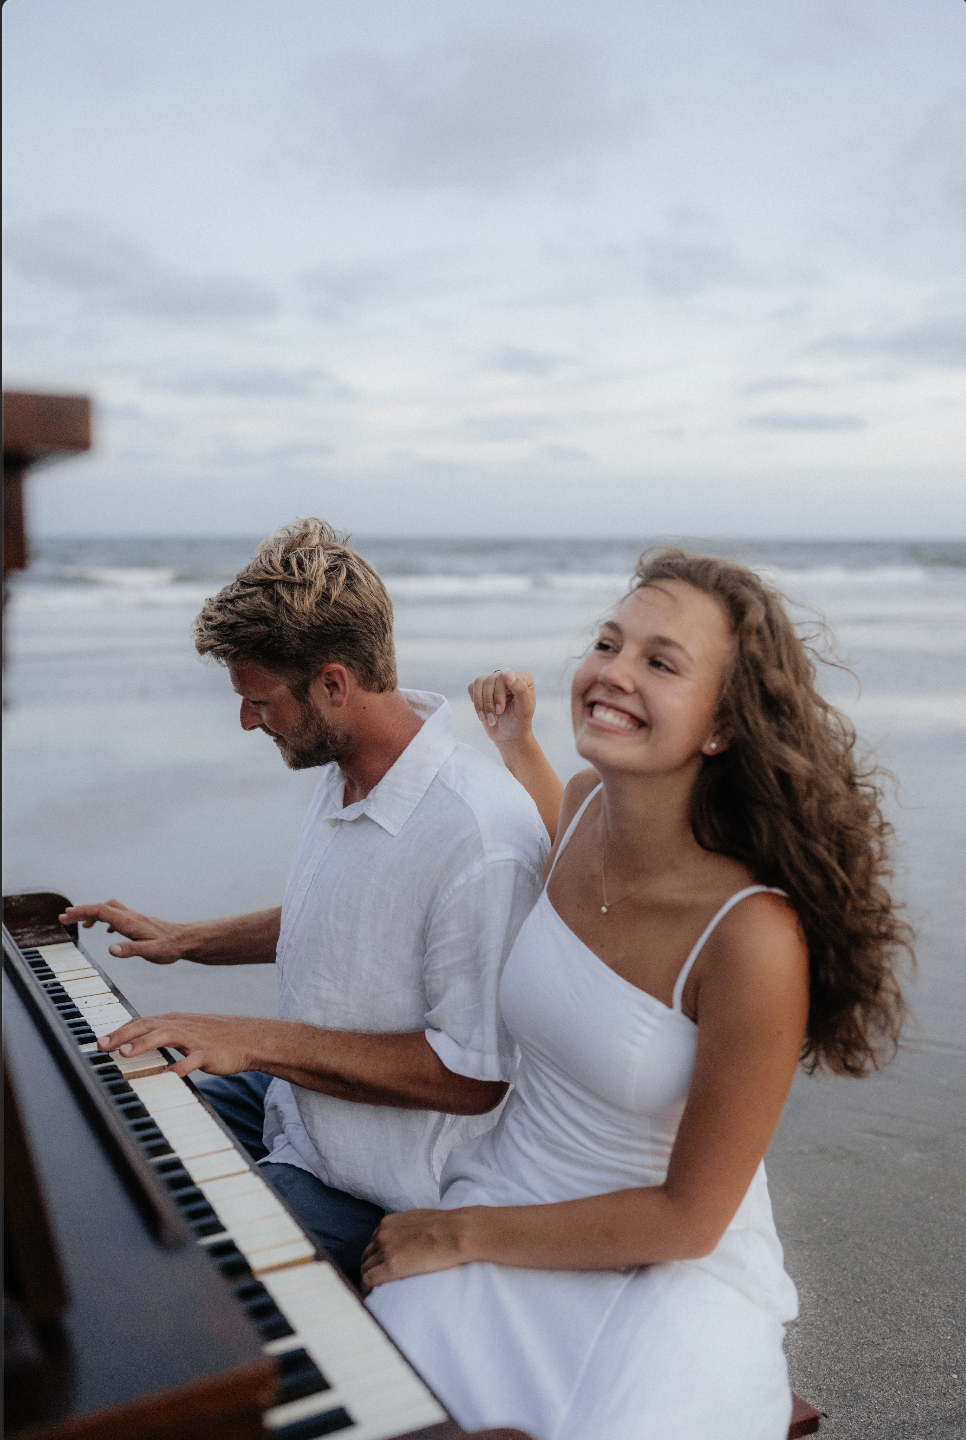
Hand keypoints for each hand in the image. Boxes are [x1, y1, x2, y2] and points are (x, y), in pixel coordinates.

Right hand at [59, 900, 192, 963]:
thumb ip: (130, 950)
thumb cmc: (169, 947)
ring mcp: (135, 918)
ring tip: (81, 925)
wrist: (186, 940)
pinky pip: (119, 916)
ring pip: (110, 909)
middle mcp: (130, 916)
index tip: (65, 916)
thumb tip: (111, 950)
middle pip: (101, 907)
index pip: (100, 911)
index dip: (81, 912)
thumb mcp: (150, 951)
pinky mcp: (140, 923)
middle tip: (64, 918)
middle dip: (82, 911)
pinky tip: (108, 932)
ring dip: (93, 914)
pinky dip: (107, 919)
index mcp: (129, 922)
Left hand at [96, 1011, 265, 1077]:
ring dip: (143, 1044)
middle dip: (121, 1035)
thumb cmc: (217, 1037)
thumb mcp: (188, 1031)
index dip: (119, 1030)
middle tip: (100, 1045)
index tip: (99, 1041)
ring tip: (124, 1053)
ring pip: (165, 1036)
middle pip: (147, 1026)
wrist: (251, 1038)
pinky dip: (179, 1067)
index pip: (141, 1022)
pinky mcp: (209, 1053)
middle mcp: (182, 1025)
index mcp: (175, 1020)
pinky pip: (192, 1061)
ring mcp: (195, 1039)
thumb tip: (137, 1044)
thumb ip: (164, 1035)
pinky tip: (167, 1075)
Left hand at [360, 1207, 477, 1293]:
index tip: (379, 1265)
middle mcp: (383, 1234)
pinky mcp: (390, 1267)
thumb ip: (408, 1228)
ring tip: (373, 1291)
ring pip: (365, 1268)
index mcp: (390, 1223)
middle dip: (369, 1267)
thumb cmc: (446, 1227)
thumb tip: (413, 1238)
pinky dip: (366, 1288)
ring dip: (367, 1279)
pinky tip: (370, 1295)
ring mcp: (385, 1250)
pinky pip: (368, 1280)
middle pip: (366, 1255)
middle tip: (375, 1280)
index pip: (373, 1242)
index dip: (375, 1256)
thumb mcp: (420, 1220)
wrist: (454, 1233)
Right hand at [467, 670, 535, 752]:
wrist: (509, 737)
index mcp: (523, 678)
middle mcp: (508, 676)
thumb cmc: (519, 723)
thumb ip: (520, 689)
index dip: (498, 693)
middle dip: (489, 702)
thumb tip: (507, 672)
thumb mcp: (524, 709)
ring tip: (489, 719)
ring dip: (481, 704)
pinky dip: (476, 703)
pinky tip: (484, 714)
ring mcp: (494, 682)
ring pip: (479, 683)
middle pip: (489, 680)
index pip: (503, 676)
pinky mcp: (483, 690)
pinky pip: (472, 688)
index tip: (501, 710)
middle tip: (495, 717)